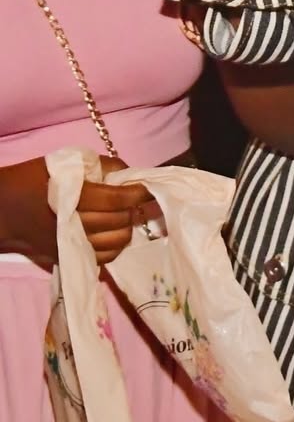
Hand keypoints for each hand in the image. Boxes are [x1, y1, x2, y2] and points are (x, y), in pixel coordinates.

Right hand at [0, 156, 152, 266]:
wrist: (3, 210)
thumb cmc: (33, 180)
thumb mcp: (64, 163)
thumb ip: (100, 166)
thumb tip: (129, 173)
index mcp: (73, 197)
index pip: (116, 199)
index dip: (138, 193)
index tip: (150, 187)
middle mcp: (74, 224)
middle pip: (119, 221)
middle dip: (133, 209)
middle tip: (135, 199)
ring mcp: (71, 245)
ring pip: (116, 242)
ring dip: (126, 227)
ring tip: (125, 215)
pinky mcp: (68, 258)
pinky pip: (104, 258)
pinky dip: (115, 245)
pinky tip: (113, 231)